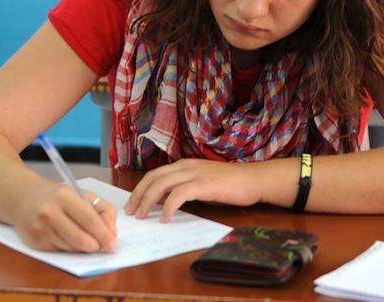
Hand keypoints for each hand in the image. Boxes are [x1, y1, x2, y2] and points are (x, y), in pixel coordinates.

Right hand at [13, 181, 116, 252]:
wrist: (24, 198)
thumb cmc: (59, 196)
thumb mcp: (82, 194)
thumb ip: (104, 209)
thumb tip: (112, 234)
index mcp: (64, 196)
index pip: (90, 220)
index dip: (104, 234)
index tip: (113, 243)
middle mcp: (50, 212)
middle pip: (81, 239)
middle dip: (96, 246)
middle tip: (103, 246)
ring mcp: (41, 229)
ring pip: (72, 248)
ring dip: (83, 248)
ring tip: (84, 237)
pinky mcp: (35, 242)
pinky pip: (61, 252)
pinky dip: (70, 248)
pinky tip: (68, 237)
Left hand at [125, 159, 262, 221]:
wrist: (252, 180)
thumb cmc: (228, 184)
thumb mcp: (200, 182)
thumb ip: (183, 187)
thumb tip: (163, 201)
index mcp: (183, 165)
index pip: (154, 174)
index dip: (140, 188)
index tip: (132, 203)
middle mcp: (185, 166)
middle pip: (153, 178)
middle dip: (139, 195)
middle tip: (131, 211)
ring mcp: (194, 174)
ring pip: (162, 184)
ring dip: (148, 200)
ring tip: (142, 215)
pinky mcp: (203, 185)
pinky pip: (179, 194)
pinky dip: (168, 206)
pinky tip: (164, 218)